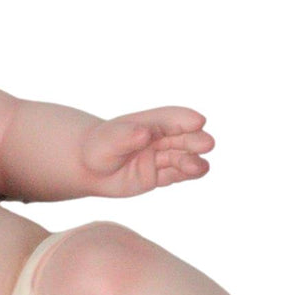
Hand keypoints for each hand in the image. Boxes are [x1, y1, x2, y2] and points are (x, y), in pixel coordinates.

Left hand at [82, 107, 213, 196]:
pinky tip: (197, 172)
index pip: (171, 118)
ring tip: (199, 167)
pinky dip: (187, 174)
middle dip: (195, 140)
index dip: (185, 119)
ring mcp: (160, 157)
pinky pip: (176, 174)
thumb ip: (126, 137)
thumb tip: (145, 133)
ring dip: (193, 161)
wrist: (88, 168)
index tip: (198, 121)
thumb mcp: (108, 141)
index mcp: (148, 122)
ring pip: (182, 157)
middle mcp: (159, 139)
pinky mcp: (158, 175)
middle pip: (182, 138)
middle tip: (207, 144)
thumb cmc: (98, 148)